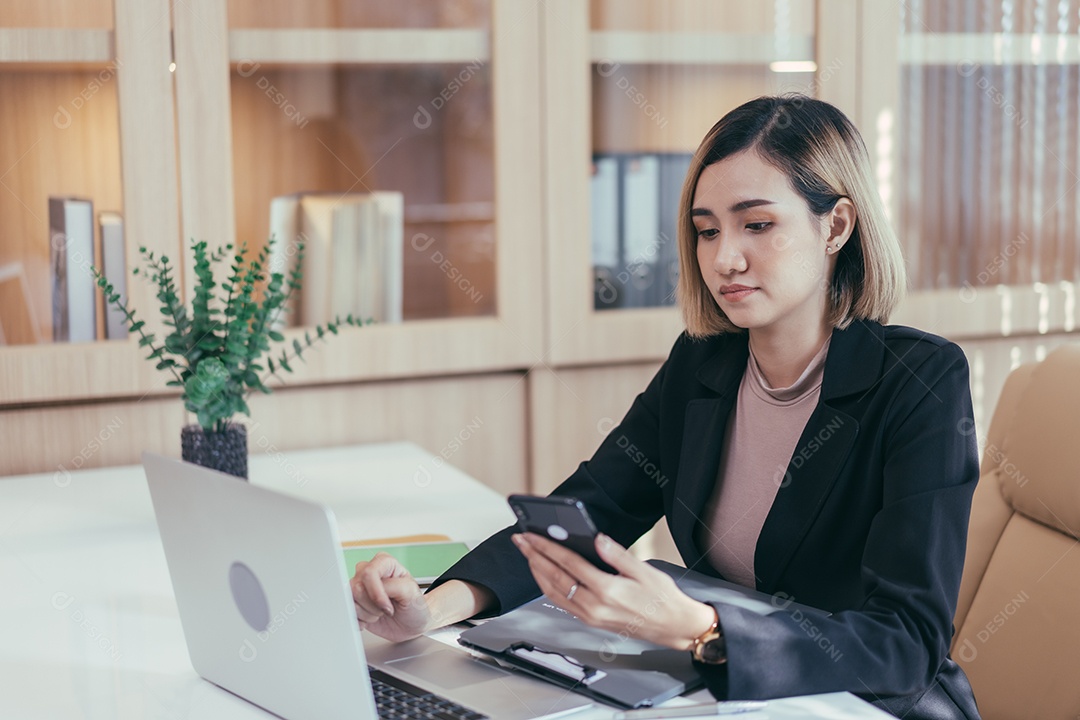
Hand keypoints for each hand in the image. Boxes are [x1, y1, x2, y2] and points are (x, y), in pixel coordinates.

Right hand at [350, 552, 431, 641]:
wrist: (412, 624)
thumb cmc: (414, 606)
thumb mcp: (411, 592)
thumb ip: (394, 586)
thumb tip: (374, 589)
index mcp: (384, 563)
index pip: (368, 573)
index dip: (376, 594)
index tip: (387, 606)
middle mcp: (369, 573)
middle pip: (356, 588)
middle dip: (372, 605)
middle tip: (386, 609)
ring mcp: (360, 589)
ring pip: (350, 602)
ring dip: (366, 614)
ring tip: (380, 613)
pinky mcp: (354, 604)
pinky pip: (347, 613)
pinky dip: (360, 621)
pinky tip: (372, 619)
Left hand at [511, 532, 715, 650]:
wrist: (672, 626)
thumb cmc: (661, 598)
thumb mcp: (644, 570)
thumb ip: (617, 554)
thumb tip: (597, 538)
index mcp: (607, 590)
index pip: (569, 563)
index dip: (547, 547)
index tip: (532, 535)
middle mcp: (594, 606)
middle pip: (555, 577)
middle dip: (534, 557)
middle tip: (520, 541)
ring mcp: (590, 616)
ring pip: (553, 592)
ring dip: (537, 571)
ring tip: (527, 554)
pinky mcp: (590, 621)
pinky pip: (561, 602)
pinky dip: (547, 586)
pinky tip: (544, 574)